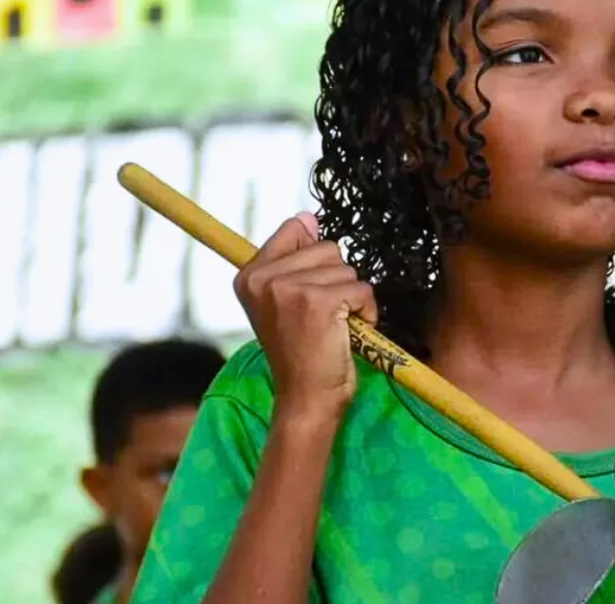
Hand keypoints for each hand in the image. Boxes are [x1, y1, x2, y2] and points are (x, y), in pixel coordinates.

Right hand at [234, 212, 377, 419]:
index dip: (314, 260)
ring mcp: (288, 288)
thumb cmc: (301, 353)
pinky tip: (347, 332)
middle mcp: (263, 278)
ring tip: (333, 326)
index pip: (295, 229)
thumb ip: (294, 259)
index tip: (307, 295)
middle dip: (337, 281)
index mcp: (249, 275)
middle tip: (321, 317)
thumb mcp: (285, 302)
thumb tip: (308, 217)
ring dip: (351, 298)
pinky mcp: (318, 301)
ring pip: (347, 269)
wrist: (306, 398)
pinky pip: (361, 288)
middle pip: (327, 248)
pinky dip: (365, 310)